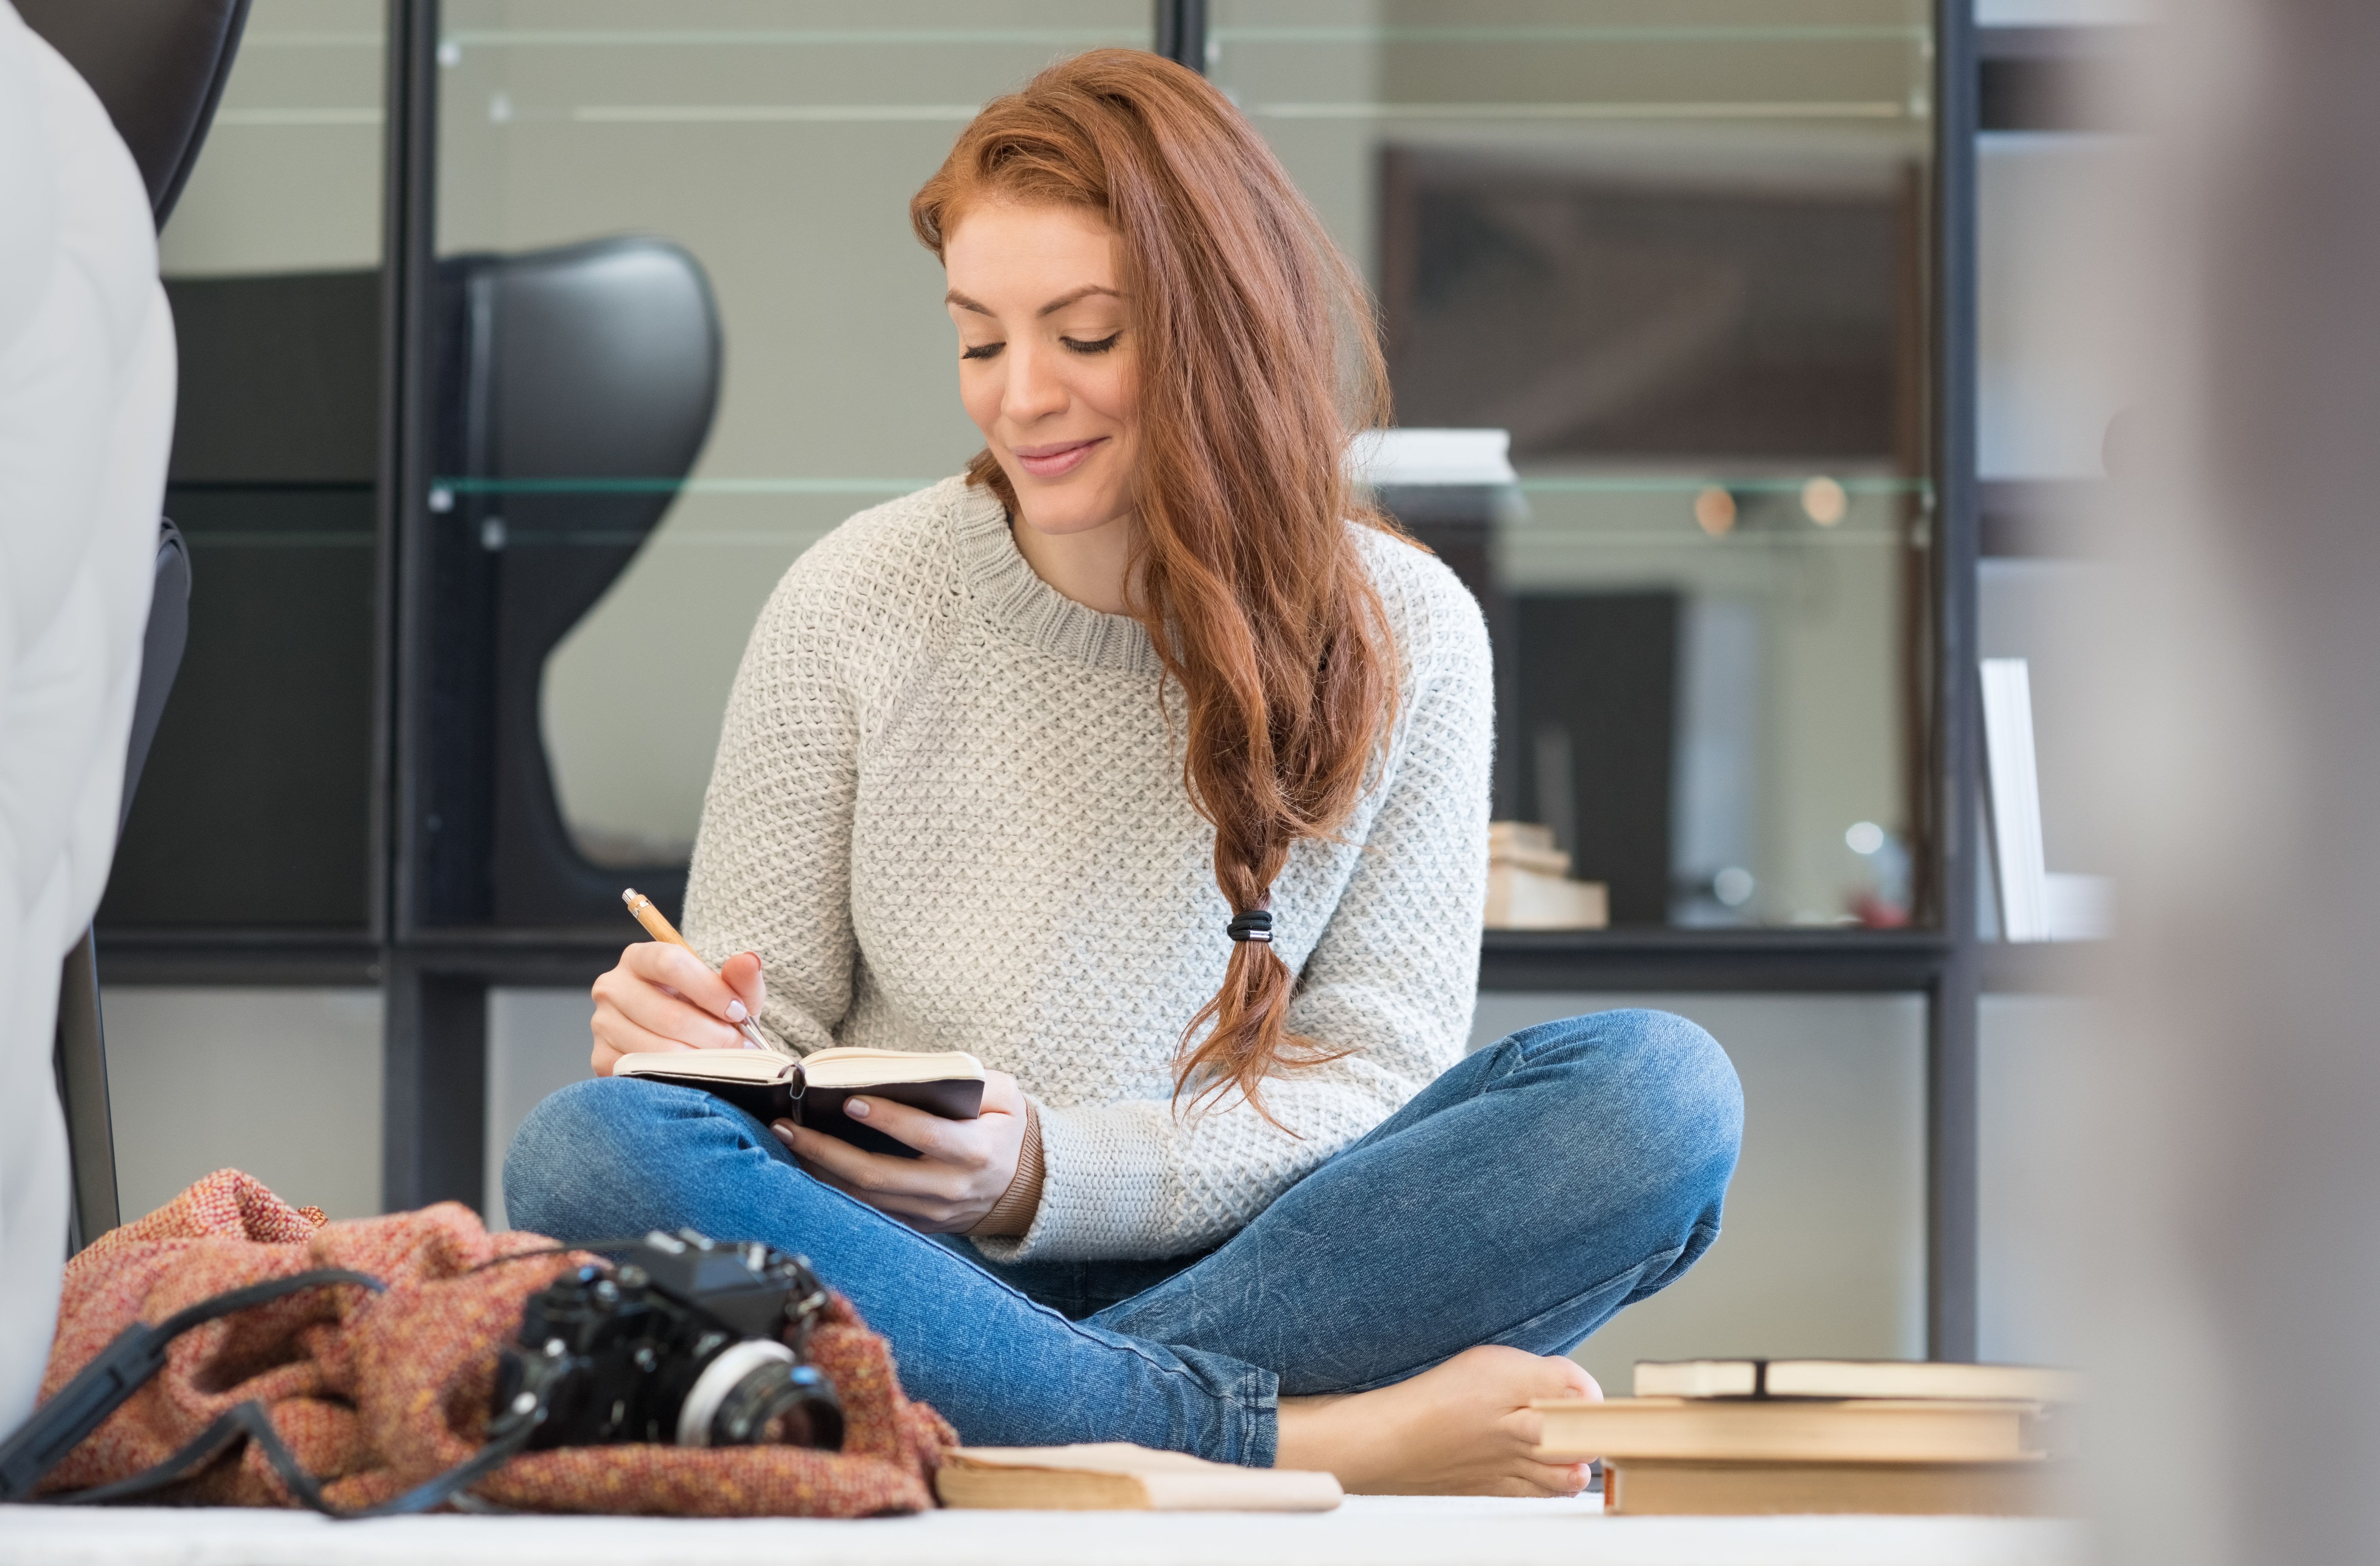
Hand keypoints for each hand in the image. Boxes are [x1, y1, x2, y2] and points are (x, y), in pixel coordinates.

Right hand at [590, 942, 765, 1076]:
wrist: (682, 1038)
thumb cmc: (703, 1009)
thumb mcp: (727, 991)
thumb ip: (741, 977)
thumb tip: (749, 962)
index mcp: (640, 958)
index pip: (671, 964)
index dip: (710, 990)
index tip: (738, 1011)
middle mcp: (613, 987)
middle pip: (668, 1015)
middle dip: (714, 1036)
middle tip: (740, 1047)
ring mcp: (603, 1024)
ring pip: (659, 1050)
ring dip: (701, 1061)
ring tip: (724, 1062)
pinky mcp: (602, 1058)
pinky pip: (645, 1073)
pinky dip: (678, 1078)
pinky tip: (698, 1075)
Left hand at [772, 1070, 1028, 1233]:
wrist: (1020, 1185)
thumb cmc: (1003, 1130)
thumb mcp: (1007, 1098)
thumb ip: (976, 1082)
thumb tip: (922, 1073)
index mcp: (975, 1151)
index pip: (925, 1135)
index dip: (888, 1119)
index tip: (850, 1101)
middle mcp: (949, 1188)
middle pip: (878, 1174)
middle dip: (827, 1150)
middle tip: (789, 1124)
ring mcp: (929, 1213)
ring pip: (865, 1198)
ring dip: (820, 1170)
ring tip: (788, 1138)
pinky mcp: (916, 1225)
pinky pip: (868, 1211)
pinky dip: (833, 1189)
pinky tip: (806, 1164)